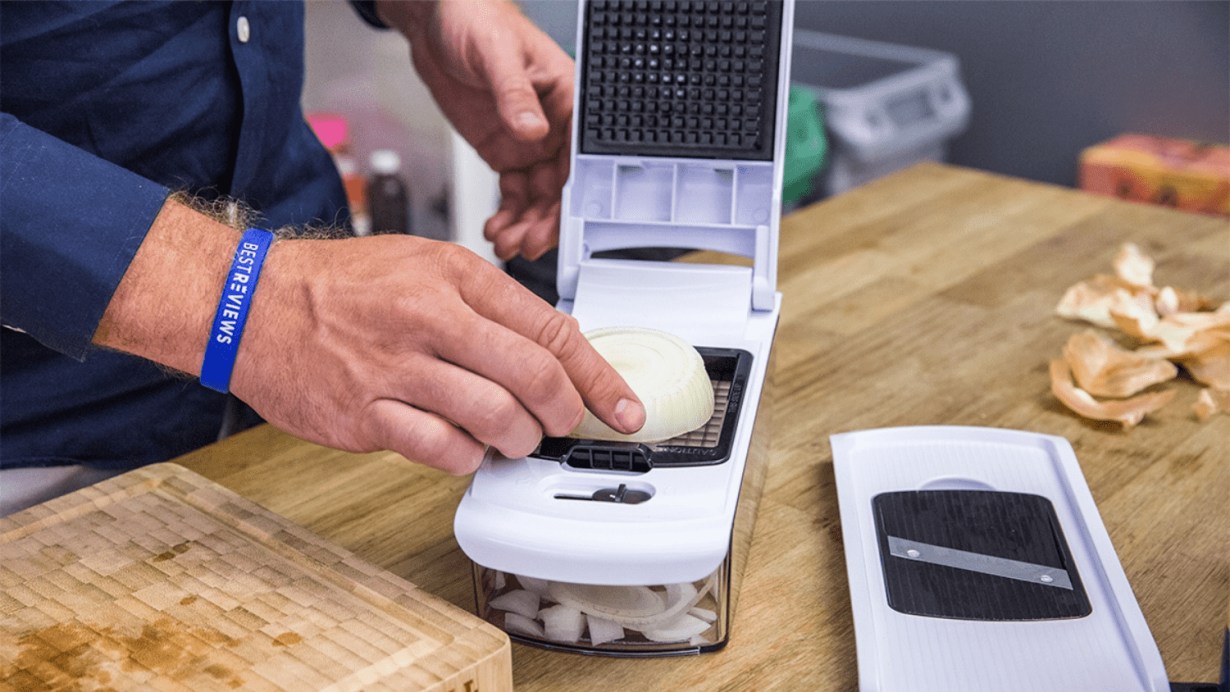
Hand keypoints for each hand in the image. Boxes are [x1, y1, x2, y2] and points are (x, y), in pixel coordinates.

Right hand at [229, 234, 644, 473]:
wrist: (251, 305)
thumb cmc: (342, 286)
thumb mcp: (425, 265)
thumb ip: (491, 304)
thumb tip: (556, 346)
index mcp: (453, 277)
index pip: (550, 330)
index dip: (598, 377)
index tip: (622, 407)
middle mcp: (428, 317)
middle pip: (533, 377)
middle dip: (564, 413)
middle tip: (564, 424)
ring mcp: (395, 368)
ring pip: (495, 417)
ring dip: (519, 438)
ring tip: (514, 436)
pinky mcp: (366, 414)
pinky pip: (442, 449)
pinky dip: (468, 457)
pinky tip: (464, 446)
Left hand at [379, 0, 573, 261]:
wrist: (436, 22)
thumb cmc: (476, 20)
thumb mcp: (496, 54)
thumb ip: (514, 93)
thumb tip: (534, 130)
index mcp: (567, 99)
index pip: (581, 156)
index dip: (576, 193)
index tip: (562, 221)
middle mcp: (553, 127)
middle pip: (562, 186)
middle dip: (548, 220)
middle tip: (529, 245)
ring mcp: (529, 143)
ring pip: (537, 197)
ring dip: (525, 225)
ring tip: (507, 244)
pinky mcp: (504, 152)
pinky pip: (512, 193)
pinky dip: (506, 216)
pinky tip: (496, 230)